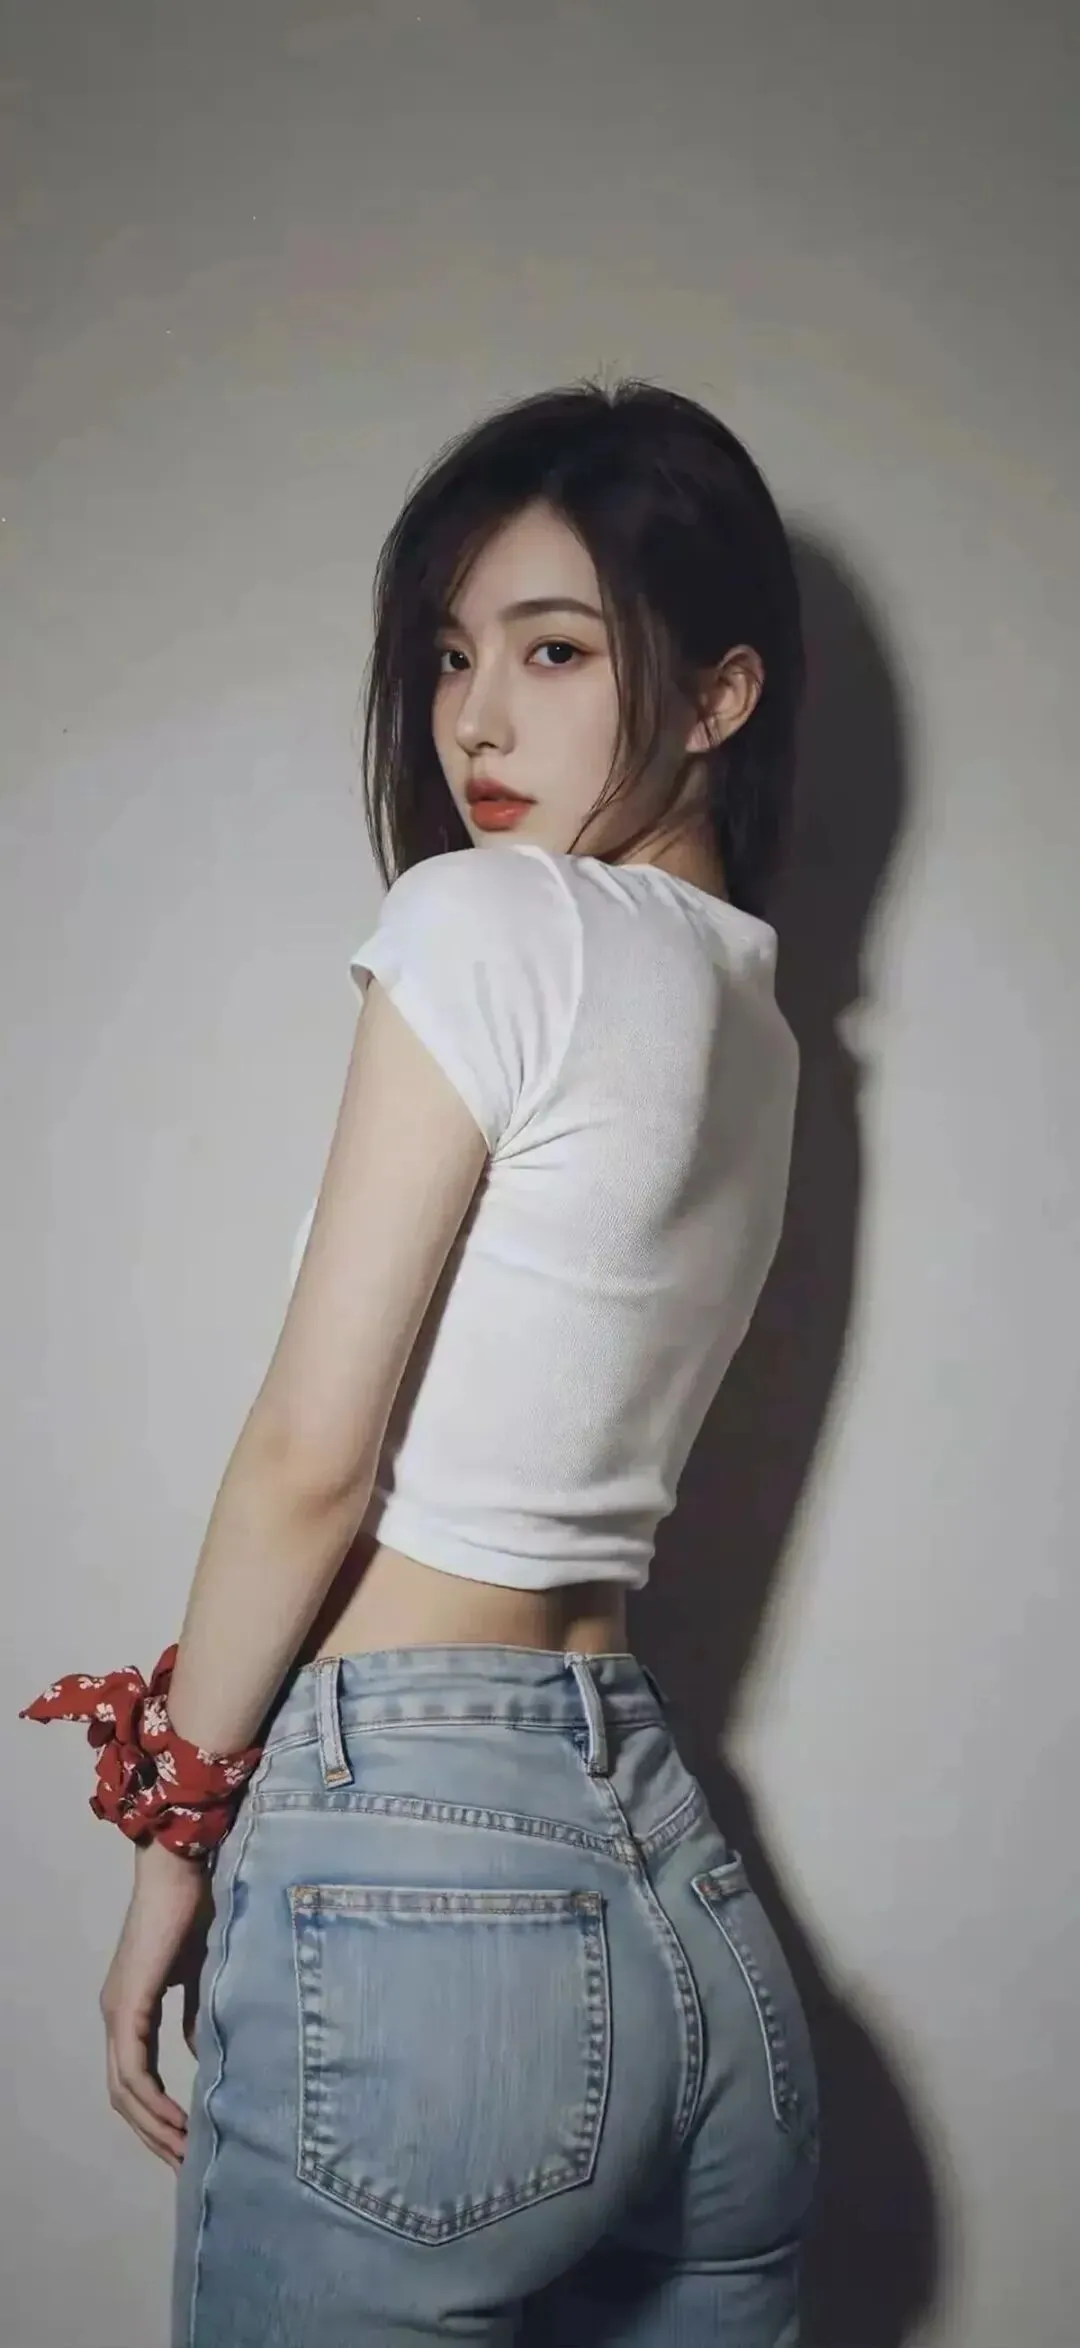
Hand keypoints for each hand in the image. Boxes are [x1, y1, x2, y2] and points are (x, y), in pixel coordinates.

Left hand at [99, 1837, 213, 2169]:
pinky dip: (153, 2101)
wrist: (185, 1868)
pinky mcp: (127, 2005)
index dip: (157, 2115)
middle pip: (123, 2096)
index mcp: (131, 2009)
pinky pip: (132, 2069)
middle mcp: (115, 2015)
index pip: (135, 2079)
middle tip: (186, 2166)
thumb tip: (201, 2058)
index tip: (189, 2144)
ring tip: (185, 2154)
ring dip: (154, 2127)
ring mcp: (117, 2011)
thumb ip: (197, 2016)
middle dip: (154, 2134)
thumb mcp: (203, 1975)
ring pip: (124, 2090)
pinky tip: (178, 2121)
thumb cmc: (198, 1910)